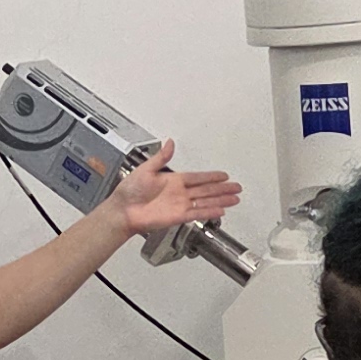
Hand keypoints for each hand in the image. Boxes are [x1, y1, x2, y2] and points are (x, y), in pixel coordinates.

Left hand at [107, 141, 242, 241]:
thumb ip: (161, 158)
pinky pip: (197, 213)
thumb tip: (170, 142)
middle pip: (207, 190)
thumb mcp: (145, 169)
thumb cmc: (130, 191)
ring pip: (206, 201)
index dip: (212, 176)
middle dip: (223, 189)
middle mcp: (179, 193)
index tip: (224, 175)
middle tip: (237, 187)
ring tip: (235, 199)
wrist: (123, 210)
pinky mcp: (178, 217)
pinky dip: (210, 212)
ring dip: (221, 200)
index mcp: (173, 180)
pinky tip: (221, 210)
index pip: (198, 177)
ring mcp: (180, 205)